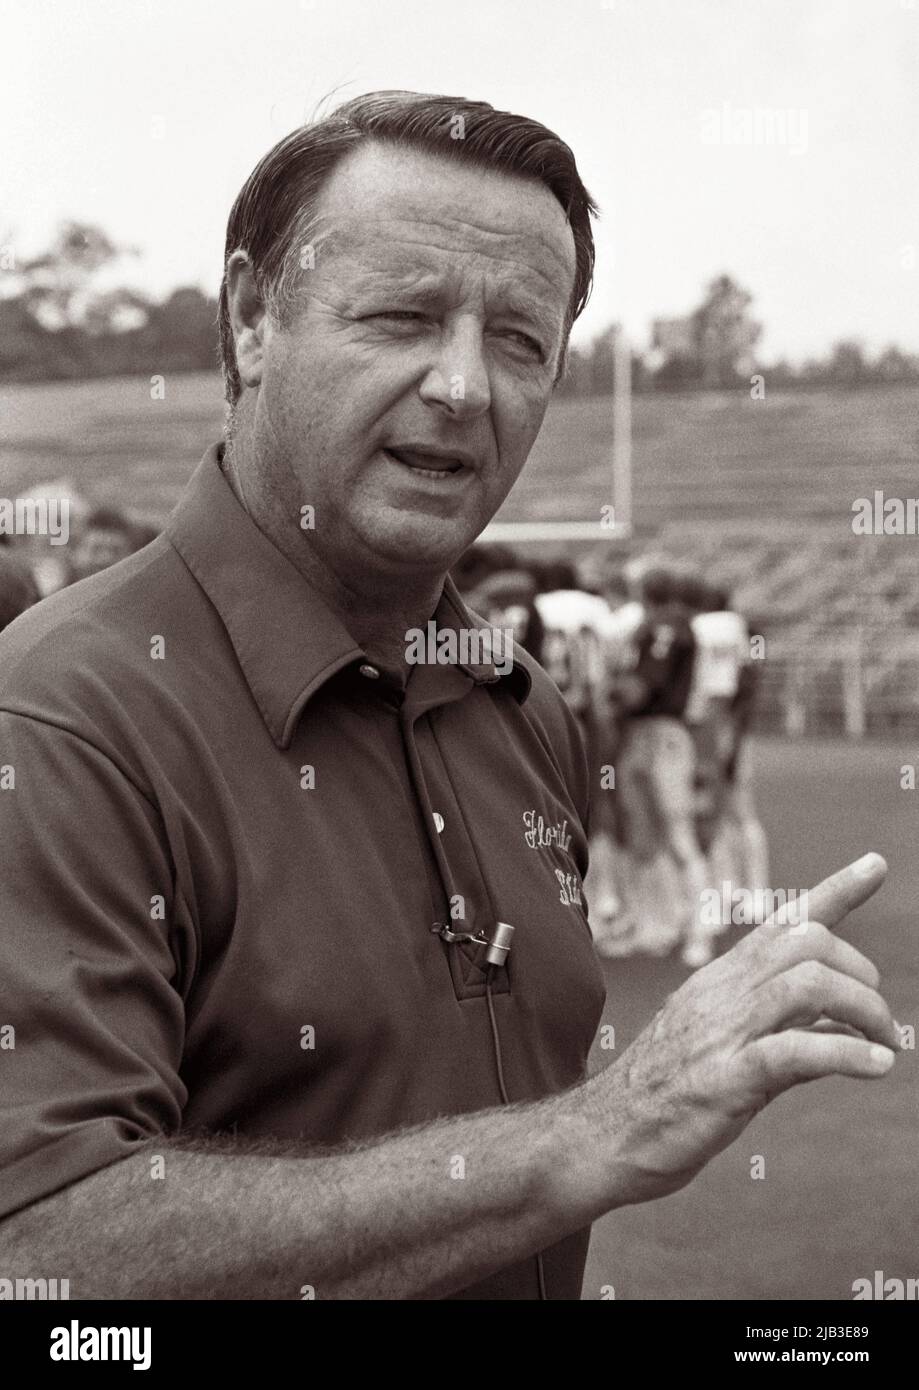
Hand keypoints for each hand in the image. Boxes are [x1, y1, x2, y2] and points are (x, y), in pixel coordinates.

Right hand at [596, 853, 898, 1202]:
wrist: (602, 1135)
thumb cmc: (661, 1095)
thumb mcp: (717, 1044)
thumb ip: (775, 1026)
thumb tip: (838, 1023)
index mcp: (720, 981)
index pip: (782, 922)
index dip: (836, 890)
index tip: (876, 864)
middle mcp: (723, 994)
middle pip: (807, 944)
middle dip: (861, 974)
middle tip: (879, 1022)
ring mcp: (723, 1033)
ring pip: (808, 986)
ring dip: (863, 1010)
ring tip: (886, 1046)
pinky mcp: (726, 1079)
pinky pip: (797, 1052)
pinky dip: (847, 1054)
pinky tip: (875, 1067)